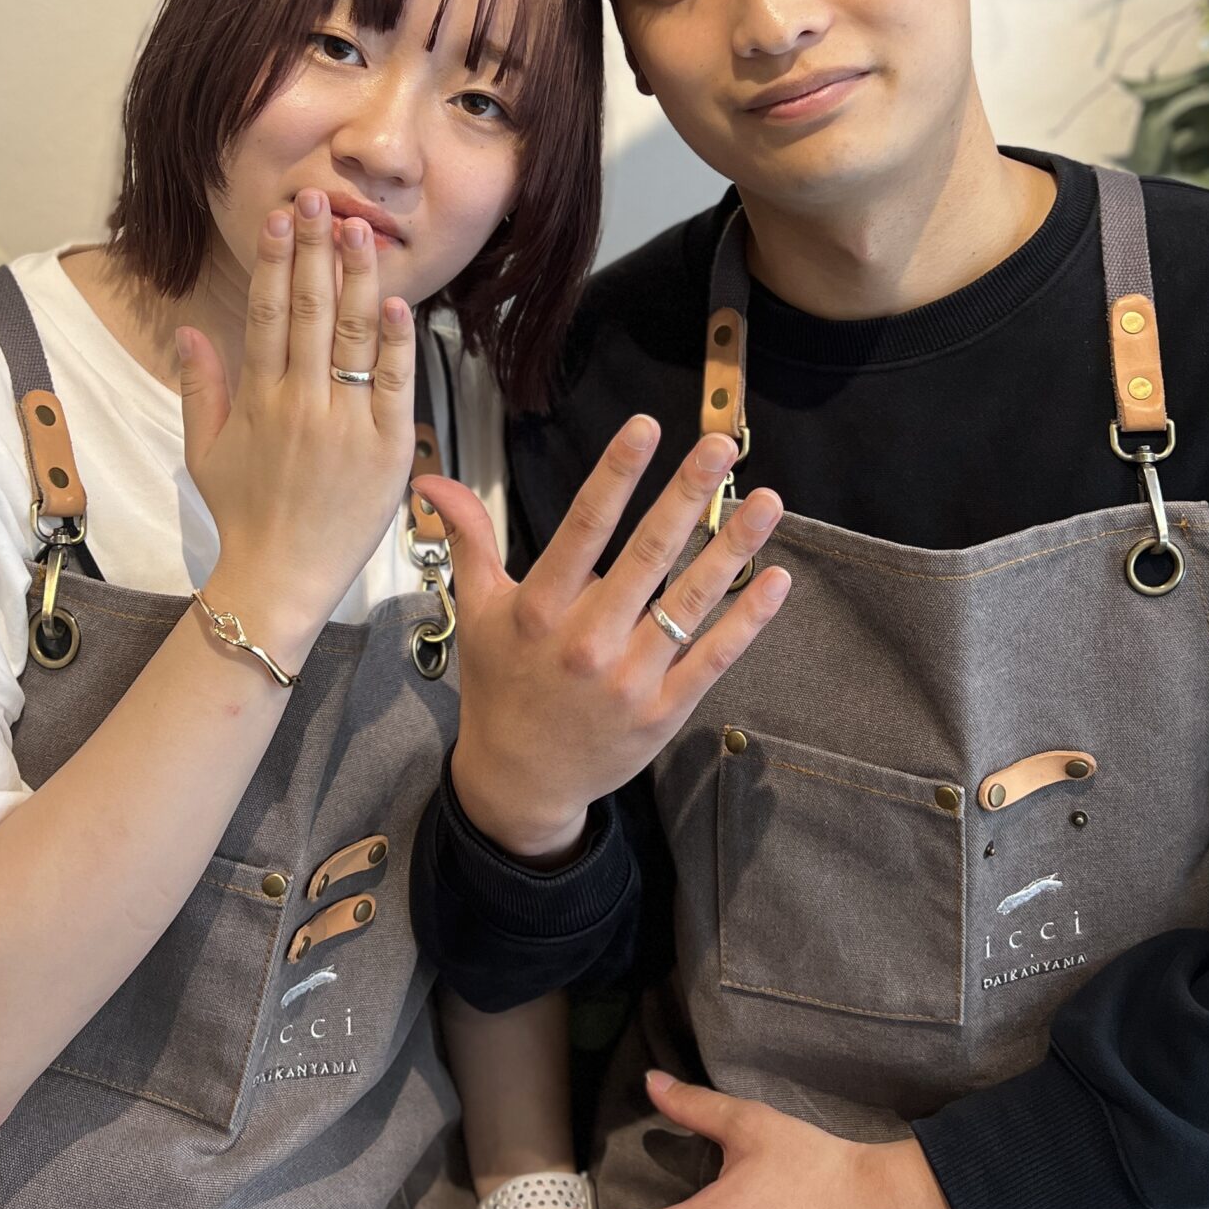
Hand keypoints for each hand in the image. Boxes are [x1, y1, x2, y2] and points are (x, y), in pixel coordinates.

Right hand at [177, 193, 415, 652]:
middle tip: (318, 198)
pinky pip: (393, 382)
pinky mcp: (387, 446)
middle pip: (310, 309)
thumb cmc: (244, 516)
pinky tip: (395, 301)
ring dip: (357, 276)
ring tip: (359, 228)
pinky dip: (395, 341)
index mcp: (257, 399)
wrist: (280, 578)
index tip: (278, 216)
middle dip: (313, 247)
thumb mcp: (203, 451)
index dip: (274, 260)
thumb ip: (198, 387)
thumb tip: (188, 330)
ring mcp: (346, 423)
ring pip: (353, 335)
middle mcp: (300, 402)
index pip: (268, 312)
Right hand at [423, 422, 791, 861]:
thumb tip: (431, 481)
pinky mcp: (664, 711)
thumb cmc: (500, 684)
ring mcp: (630, 679)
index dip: (617, 474)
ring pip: (690, 600)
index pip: (584, 527)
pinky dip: (748, 619)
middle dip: (687, 495)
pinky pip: (713, 656)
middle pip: (647, 555)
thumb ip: (467, 539)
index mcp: (540, 609)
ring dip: (733, 547)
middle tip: (722, 446)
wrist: (519, 782)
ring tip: (768, 501)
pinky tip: (777, 578)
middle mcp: (586, 641)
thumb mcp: (479, 610)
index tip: (647, 427)